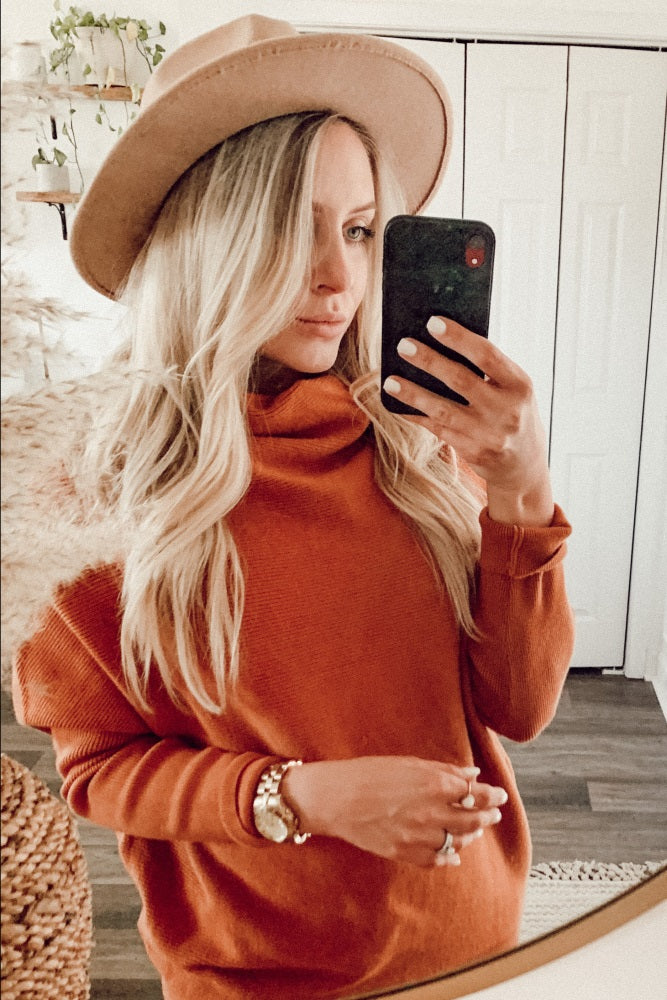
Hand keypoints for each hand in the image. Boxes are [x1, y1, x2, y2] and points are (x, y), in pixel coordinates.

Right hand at [281, 755, 507, 867]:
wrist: (334, 798)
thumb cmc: (369, 773)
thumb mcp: (409, 763)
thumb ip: (444, 770)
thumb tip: (472, 775)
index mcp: (433, 785)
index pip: (476, 794)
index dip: (492, 796)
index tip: (500, 795)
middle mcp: (430, 813)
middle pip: (472, 820)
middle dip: (487, 816)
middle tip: (493, 813)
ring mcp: (417, 837)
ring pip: (457, 842)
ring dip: (470, 835)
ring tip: (475, 830)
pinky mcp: (404, 853)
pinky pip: (435, 860)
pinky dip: (448, 857)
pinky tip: (453, 853)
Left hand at [384, 316, 553, 525]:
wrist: (524, 465)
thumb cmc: (512, 413)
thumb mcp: (513, 389)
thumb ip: (488, 370)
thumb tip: (439, 344)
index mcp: (519, 385)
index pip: (487, 355)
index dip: (458, 338)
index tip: (432, 323)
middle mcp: (507, 410)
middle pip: (460, 380)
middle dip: (429, 361)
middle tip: (403, 345)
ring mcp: (489, 434)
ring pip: (443, 409)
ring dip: (413, 393)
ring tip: (390, 380)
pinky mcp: (472, 452)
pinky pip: (438, 430)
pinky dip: (417, 416)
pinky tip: (399, 406)